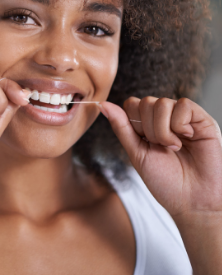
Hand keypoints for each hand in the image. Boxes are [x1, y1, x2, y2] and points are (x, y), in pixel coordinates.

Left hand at [100, 97, 221, 217]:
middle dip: (148, 129)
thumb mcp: (136, 153)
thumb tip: (103, 104)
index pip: (131, 104)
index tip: (144, 142)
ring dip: (163, 130)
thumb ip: (121, 127)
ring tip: (173, 147)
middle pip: (145, 102)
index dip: (133, 122)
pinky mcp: (202, 120)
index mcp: (148, 125)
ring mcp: (184, 118)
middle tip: (161, 148)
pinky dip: (180, 124)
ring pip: (162, 103)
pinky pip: (184, 104)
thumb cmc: (165, 181)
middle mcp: (165, 118)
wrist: (192, 201)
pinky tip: (187, 138)